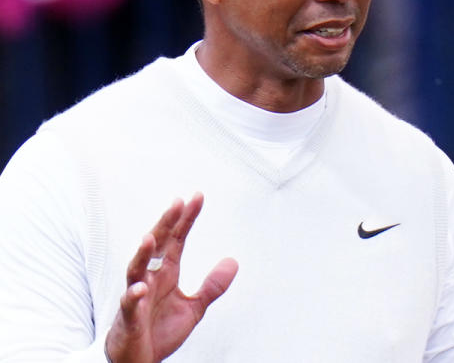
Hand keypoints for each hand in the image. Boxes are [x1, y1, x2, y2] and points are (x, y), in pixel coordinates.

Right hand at [105, 193, 237, 362]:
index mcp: (166, 274)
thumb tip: (233, 262)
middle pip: (156, 246)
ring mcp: (137, 297)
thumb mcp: (194, 307)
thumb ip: (212, 285)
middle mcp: (150, 280)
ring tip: (150, 237)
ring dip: (142, 254)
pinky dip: (134, 295)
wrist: (139, 360)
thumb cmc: (159, 331)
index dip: (186, 219)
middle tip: (177, 203)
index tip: (196, 197)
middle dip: (165, 224)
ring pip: (135, 270)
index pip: (176, 240)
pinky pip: (129, 305)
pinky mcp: (130, 319)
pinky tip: (141, 287)